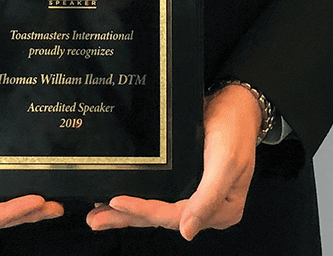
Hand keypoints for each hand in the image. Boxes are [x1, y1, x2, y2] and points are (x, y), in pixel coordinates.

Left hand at [85, 83, 260, 240]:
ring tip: (98, 215)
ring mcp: (196, 195)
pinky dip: (139, 198)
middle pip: (162, 217)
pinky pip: (160, 194)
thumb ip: (208, 198)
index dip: (145, 211)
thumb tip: (187, 231)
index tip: (117, 202)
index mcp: (223, 210)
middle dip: (128, 218)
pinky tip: (118, 200)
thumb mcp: (226, 162)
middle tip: (96, 218)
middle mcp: (208, 207)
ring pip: (157, 209)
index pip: (176, 217)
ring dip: (128, 213)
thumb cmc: (235, 128)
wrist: (236, 101)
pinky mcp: (186, 182)